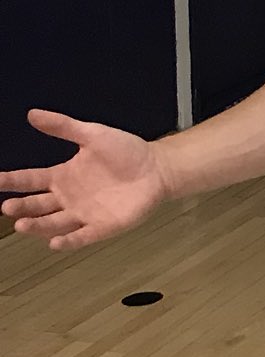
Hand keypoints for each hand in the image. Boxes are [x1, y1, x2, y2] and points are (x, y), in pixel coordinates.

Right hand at [0, 110, 171, 250]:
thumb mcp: (92, 134)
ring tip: (21, 224)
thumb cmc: (125, 151)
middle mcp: (68, 198)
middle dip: (22, 206)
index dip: (12, 180)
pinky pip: (82, 237)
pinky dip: (68, 241)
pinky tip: (54, 242)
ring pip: (54, 223)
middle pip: (38, 205)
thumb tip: (32, 114)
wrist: (157, 167)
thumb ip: (63, 126)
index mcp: (63, 176)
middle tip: (7, 207)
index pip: (31, 180)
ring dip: (37, 226)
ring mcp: (84, 214)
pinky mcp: (102, 227)